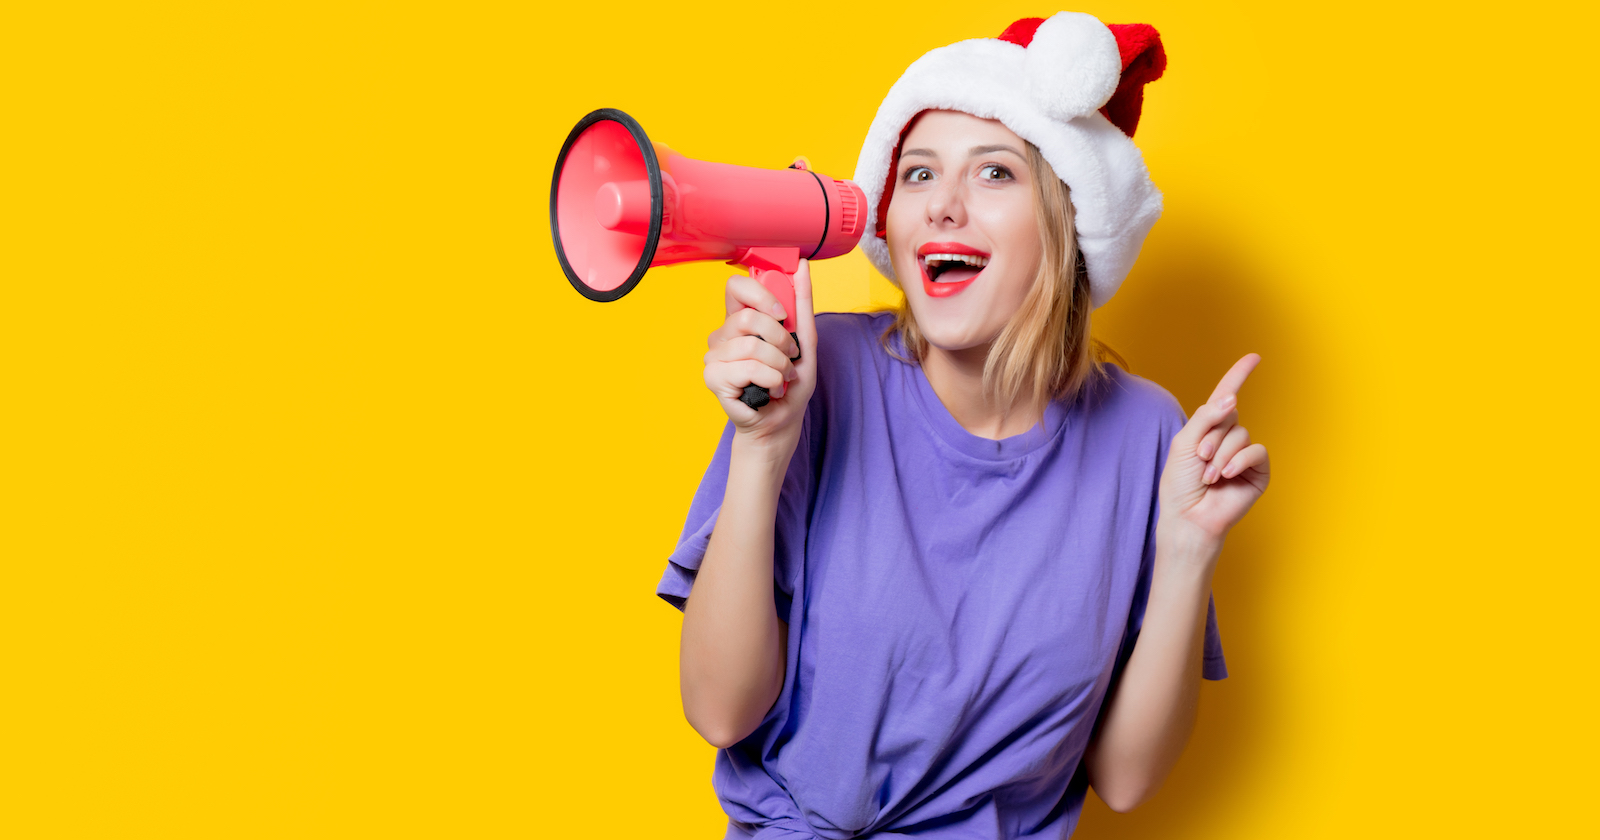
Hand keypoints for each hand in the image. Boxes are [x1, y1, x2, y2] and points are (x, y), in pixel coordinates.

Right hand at [703, 260, 817, 450]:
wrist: (781, 421)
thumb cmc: (789, 384)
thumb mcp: (805, 341)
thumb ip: (801, 304)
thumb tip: (801, 267)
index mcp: (740, 321)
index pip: (736, 286)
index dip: (760, 293)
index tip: (782, 313)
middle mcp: (723, 335)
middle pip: (749, 317)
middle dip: (781, 339)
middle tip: (790, 357)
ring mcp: (715, 356)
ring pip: (752, 345)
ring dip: (779, 365)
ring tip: (782, 377)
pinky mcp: (713, 377)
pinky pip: (749, 367)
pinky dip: (770, 379)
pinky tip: (770, 389)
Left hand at [1159, 354, 1270, 549]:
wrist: (1188, 517)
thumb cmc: (1180, 484)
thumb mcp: (1184, 442)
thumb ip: (1206, 417)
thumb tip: (1232, 399)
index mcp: (1209, 428)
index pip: (1226, 396)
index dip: (1239, 375)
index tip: (1254, 356)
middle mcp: (1229, 438)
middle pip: (1229, 416)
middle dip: (1210, 438)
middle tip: (1199, 460)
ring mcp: (1245, 454)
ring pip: (1241, 434)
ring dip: (1221, 455)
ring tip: (1209, 476)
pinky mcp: (1258, 471)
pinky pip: (1257, 451)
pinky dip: (1239, 461)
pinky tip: (1226, 476)